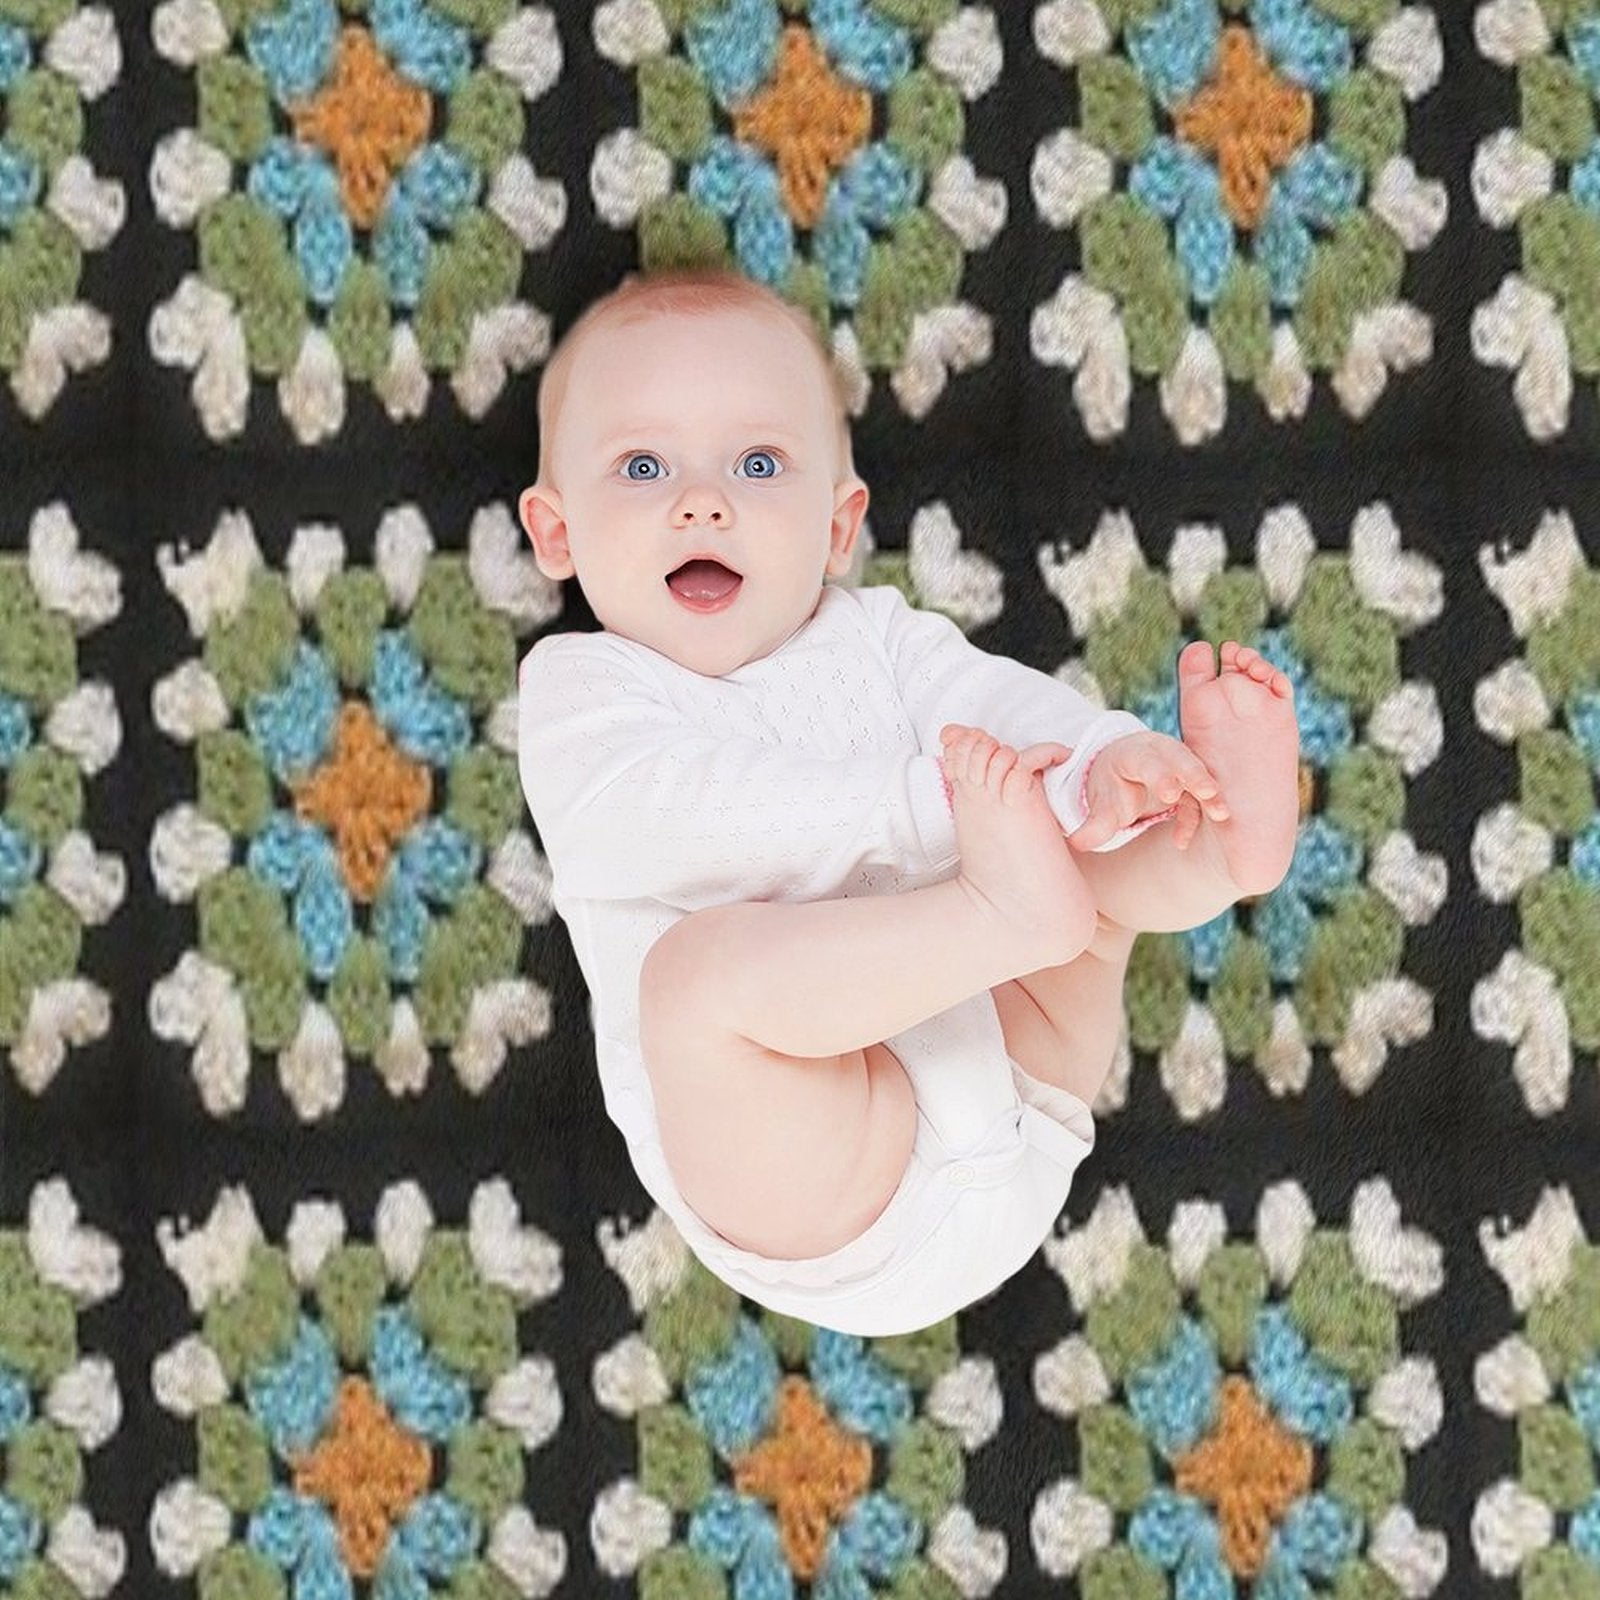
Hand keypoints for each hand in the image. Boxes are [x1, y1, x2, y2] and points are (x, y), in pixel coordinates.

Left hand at [1067, 730, 1228, 852]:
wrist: (1122, 771)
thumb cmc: (1112, 786)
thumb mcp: (1101, 803)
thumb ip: (1094, 824)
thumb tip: (1077, 843)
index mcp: (1133, 754)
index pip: (1148, 761)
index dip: (1160, 775)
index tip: (1170, 793)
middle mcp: (1160, 753)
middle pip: (1181, 759)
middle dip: (1195, 776)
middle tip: (1208, 793)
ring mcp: (1178, 764)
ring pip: (1198, 775)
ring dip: (1210, 794)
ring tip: (1221, 814)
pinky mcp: (1191, 781)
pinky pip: (1198, 797)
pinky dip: (1196, 817)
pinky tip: (1180, 842)